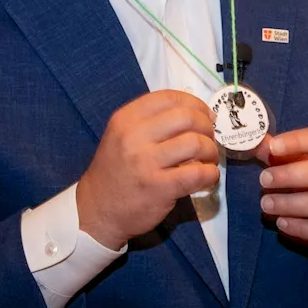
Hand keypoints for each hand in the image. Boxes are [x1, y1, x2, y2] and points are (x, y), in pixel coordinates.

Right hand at [77, 90, 219, 249]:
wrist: (96, 210)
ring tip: (208, 160)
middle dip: (207, 127)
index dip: (195, 104)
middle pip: (187, 117)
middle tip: (208, 139)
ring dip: (211, 150)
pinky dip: (210, 174)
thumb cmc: (116, 170)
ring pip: (196, 143)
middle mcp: (134, 136)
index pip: (170, 97)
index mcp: (126, 119)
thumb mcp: (123, 136)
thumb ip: (154, 122)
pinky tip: (207, 177)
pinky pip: (198, 173)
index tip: (205, 116)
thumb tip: (200, 115)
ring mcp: (146, 162)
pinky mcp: (159, 187)